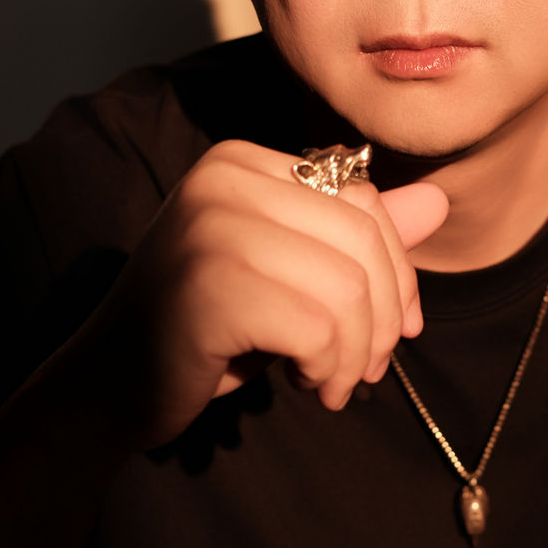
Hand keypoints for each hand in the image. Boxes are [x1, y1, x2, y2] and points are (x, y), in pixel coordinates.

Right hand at [74, 140, 448, 448]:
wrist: (109, 385)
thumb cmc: (206, 331)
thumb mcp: (290, 276)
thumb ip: (358, 237)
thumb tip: (438, 203)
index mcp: (242, 162)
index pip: (362, 200)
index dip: (397, 272)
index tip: (390, 331)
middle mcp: (224, 178)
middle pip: (363, 239)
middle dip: (382, 318)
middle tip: (360, 369)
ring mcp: (212, 227)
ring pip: (349, 288)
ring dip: (355, 354)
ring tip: (329, 381)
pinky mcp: (210, 285)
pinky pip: (320, 328)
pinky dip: (328, 369)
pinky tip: (302, 385)